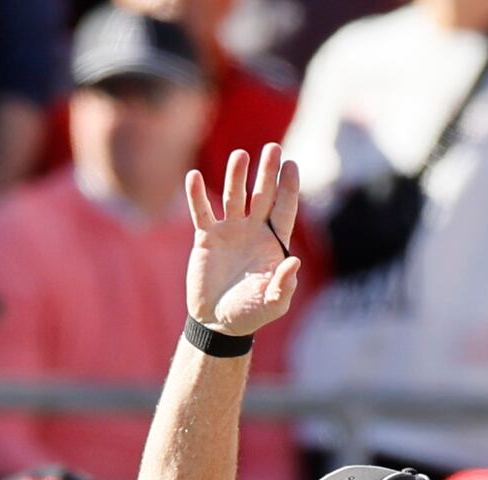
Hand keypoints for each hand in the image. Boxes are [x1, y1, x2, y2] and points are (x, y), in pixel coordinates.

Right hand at [186, 144, 300, 338]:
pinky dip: (196, 196)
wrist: (216, 322)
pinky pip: (202, 212)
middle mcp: (253, 230)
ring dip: (236, 176)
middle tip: (273, 147)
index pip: (283, 208)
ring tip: (240, 156)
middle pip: (262, 194)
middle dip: (267, 172)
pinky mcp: (207, 238)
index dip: (288, 187)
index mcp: (273, 242)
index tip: (291, 166)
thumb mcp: (271, 304)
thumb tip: (294, 261)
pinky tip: (193, 176)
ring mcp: (229, 231)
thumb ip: (284, 285)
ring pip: (234, 197)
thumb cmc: (249, 314)